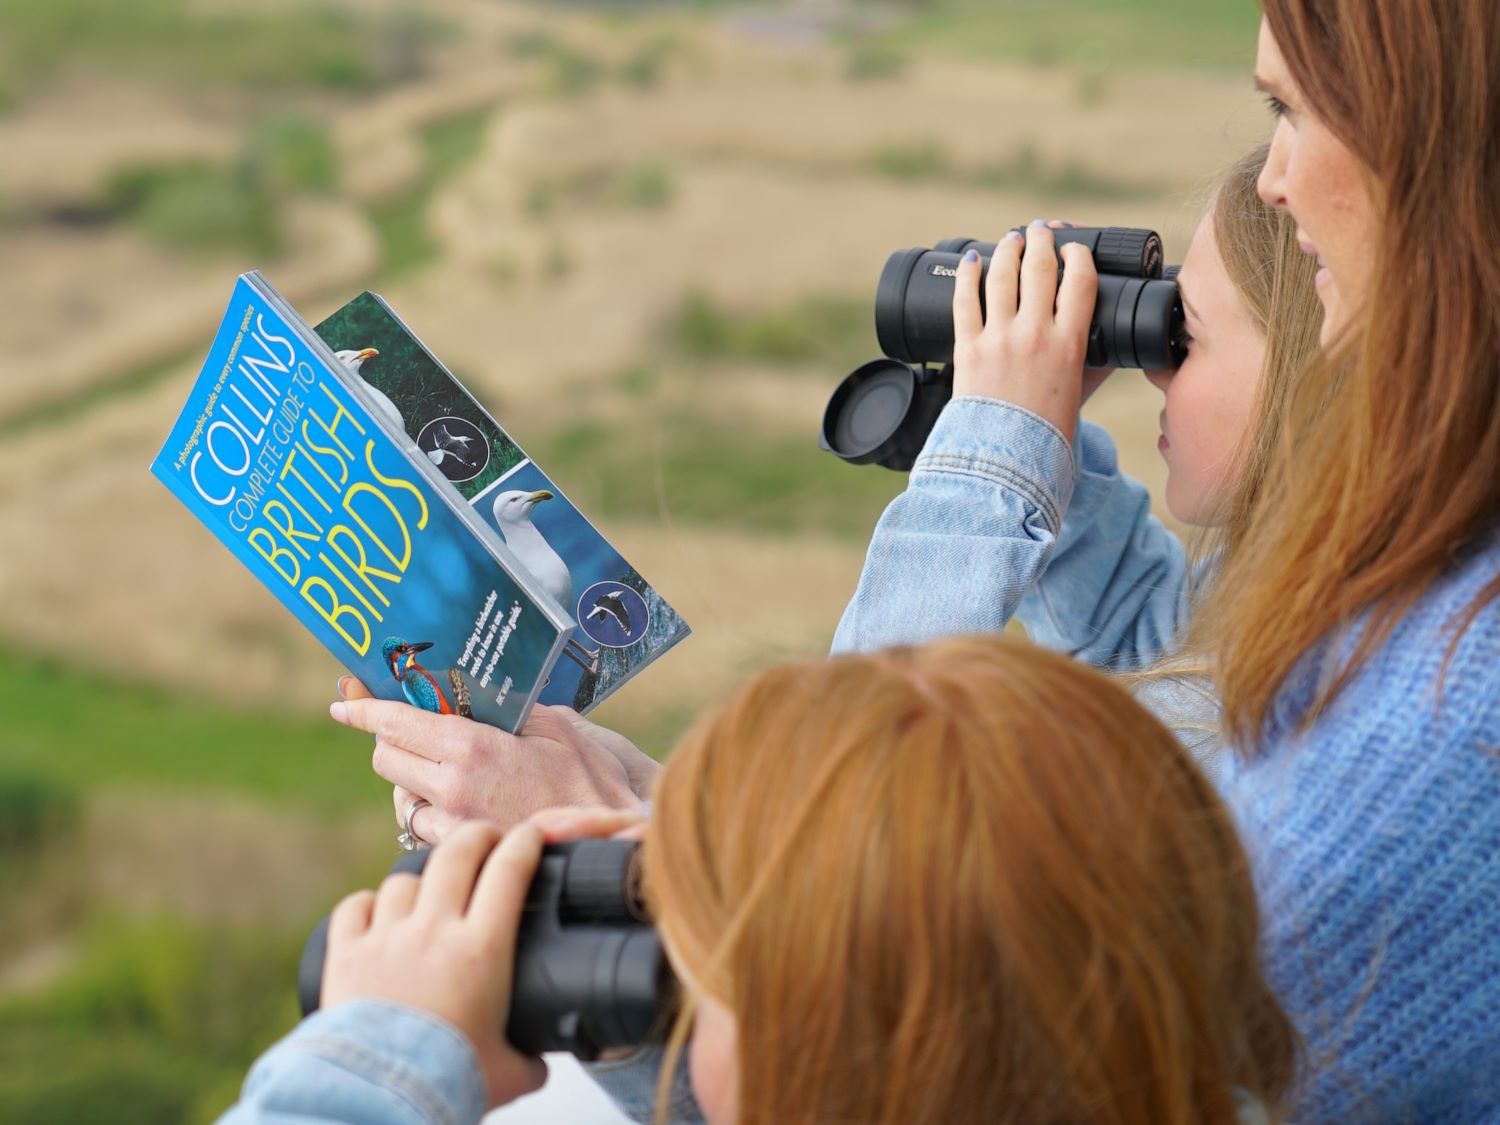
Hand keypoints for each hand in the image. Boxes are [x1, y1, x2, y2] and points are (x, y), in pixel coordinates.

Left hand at [322, 821, 548, 1108]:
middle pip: (458, 853)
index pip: (511, 870)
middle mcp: (434, 930)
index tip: (534, 834)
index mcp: (483, 949)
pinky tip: (376, 914)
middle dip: (478, 836)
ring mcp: (387, 938)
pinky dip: (366, 906)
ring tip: (429, 893)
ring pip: (404, 880)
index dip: (526, 841)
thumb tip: (542, 1062)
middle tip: (488, 839)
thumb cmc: (448, 1083)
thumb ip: (530, 1059)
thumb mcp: (508, 1074)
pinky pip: (354, 907)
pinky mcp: (346, 954)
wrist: (378, 1098)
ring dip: (421, 880)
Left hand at [332, 679, 655, 842]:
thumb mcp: (555, 726)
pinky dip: (430, 815)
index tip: (344, 702)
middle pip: (385, 758)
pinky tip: (458, 809)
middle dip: (394, 742)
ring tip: (448, 775)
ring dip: (413, 782)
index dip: (364, 708)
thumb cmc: (589, 779)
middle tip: (417, 734)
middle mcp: (452, 786)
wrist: (610, 838)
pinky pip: (422, 829)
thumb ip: (509, 709)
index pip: (395, 721)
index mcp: (471, 746)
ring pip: (400, 797)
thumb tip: (480, 694)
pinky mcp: (459, 852)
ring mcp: (452, 824)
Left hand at [951, 218, 1098, 441]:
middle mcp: (1034, 334)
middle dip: (1042, 241)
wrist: (1005, 463)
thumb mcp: (1080, 396)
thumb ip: (1093, 369)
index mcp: (1069, 344)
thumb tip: (1112, 353)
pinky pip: (964, 300)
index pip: (1080, 280)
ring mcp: (999, 338)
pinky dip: (967, 274)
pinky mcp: (967, 348)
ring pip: (1002, 276)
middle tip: (1041, 231)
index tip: (1074, 247)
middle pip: (1040, 268)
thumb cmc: (1045, 435)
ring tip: (1012, 238)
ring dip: (1008, 249)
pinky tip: (971, 259)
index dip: (1078, 255)